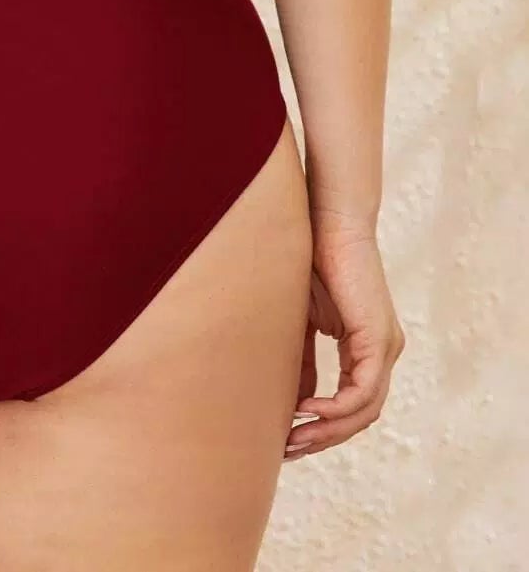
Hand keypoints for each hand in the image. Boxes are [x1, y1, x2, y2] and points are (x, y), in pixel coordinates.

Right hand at [284, 222, 405, 460]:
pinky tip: (306, 410)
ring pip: (364, 411)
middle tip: (288, 451)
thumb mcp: (303, 323)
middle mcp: (383, 352)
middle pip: (360, 417)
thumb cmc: (311, 261)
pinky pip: (363, 392)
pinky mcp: (378, 339)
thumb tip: (298, 402)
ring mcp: (385, 347)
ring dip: (328, 431)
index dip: (322, 427)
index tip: (288, 439)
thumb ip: (304, 362)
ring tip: (293, 437)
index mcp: (367, 347)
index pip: (352, 404)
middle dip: (323, 438)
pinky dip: (336, 407)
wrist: (327, 222)